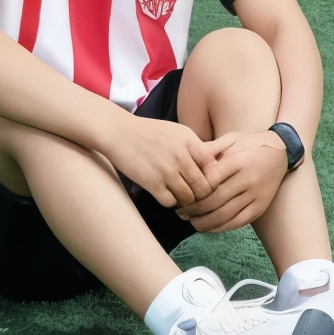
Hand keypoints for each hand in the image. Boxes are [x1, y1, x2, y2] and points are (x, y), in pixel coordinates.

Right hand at [101, 113, 220, 208]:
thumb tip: (215, 166)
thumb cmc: (149, 132)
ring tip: (179, 195)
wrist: (118, 132)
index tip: (204, 181)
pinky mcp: (152, 183)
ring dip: (185, 200)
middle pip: (204, 187)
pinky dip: (170, 202)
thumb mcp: (177, 132)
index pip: (213, 168)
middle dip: (200, 194)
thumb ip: (196, 148)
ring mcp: (167, 171)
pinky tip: (165, 194)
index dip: (211, 179)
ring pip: (189, 198)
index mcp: (190, 142)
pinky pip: (170, 202)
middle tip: (193, 194)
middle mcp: (181, 156)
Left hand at [175, 131, 288, 232]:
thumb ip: (210, 149)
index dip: (193, 189)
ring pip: (225, 215)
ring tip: (191, 221)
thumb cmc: (250, 144)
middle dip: (194, 209)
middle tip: (180, 211)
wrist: (281, 152)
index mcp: (238, 161)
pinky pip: (238, 222)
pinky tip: (209, 226)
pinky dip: (221, 227)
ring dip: (205, 222)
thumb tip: (188, 159)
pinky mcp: (260, 207)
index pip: (210, 180)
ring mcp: (256, 195)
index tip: (180, 193)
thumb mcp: (230, 139)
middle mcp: (248, 179)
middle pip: (215, 200)